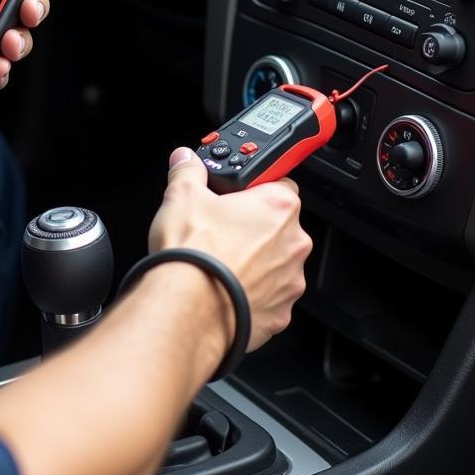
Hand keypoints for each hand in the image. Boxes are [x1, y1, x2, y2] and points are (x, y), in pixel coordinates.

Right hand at [147, 149, 311, 351]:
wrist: (189, 311)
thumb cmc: (194, 254)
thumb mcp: (181, 195)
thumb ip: (188, 170)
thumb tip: (185, 160)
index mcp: (278, 207)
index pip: (280, 183)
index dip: (255, 187)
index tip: (238, 194)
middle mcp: (294, 243)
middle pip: (278, 225)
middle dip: (253, 225)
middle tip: (221, 228)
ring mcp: (290, 282)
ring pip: (275, 263)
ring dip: (255, 260)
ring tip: (219, 261)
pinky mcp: (279, 314)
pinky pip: (269, 296)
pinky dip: (251, 292)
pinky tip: (225, 287)